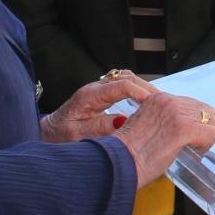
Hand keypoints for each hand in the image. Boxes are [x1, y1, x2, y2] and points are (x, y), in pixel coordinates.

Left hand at [42, 71, 157, 142]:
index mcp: (91, 94)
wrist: (49, 133)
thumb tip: (122, 121)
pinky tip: (147, 107)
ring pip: (128, 82)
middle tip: (165, 103)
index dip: (141, 93)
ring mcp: (100, 91)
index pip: (123, 85)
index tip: (155, 104)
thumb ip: (98, 127)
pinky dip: (137, 95)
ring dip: (144, 91)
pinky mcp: (103, 97)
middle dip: (148, 90)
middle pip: (129, 79)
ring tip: (160, 105)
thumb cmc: (59, 135)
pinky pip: (124, 89)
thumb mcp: (77, 134)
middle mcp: (97, 89)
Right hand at [112, 91, 214, 185]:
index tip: (190, 135)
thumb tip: (183, 127)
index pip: (193, 103)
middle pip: (206, 110)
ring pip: (212, 122)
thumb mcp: (147, 125)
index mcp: (159, 98)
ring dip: (205, 137)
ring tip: (193, 149)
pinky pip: (210, 134)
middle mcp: (169, 101)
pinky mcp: (184, 129)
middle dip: (203, 129)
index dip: (195, 121)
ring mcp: (177, 114)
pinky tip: (194, 152)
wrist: (119, 162)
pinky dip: (206, 145)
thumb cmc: (128, 152)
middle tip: (194, 144)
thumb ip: (165, 120)